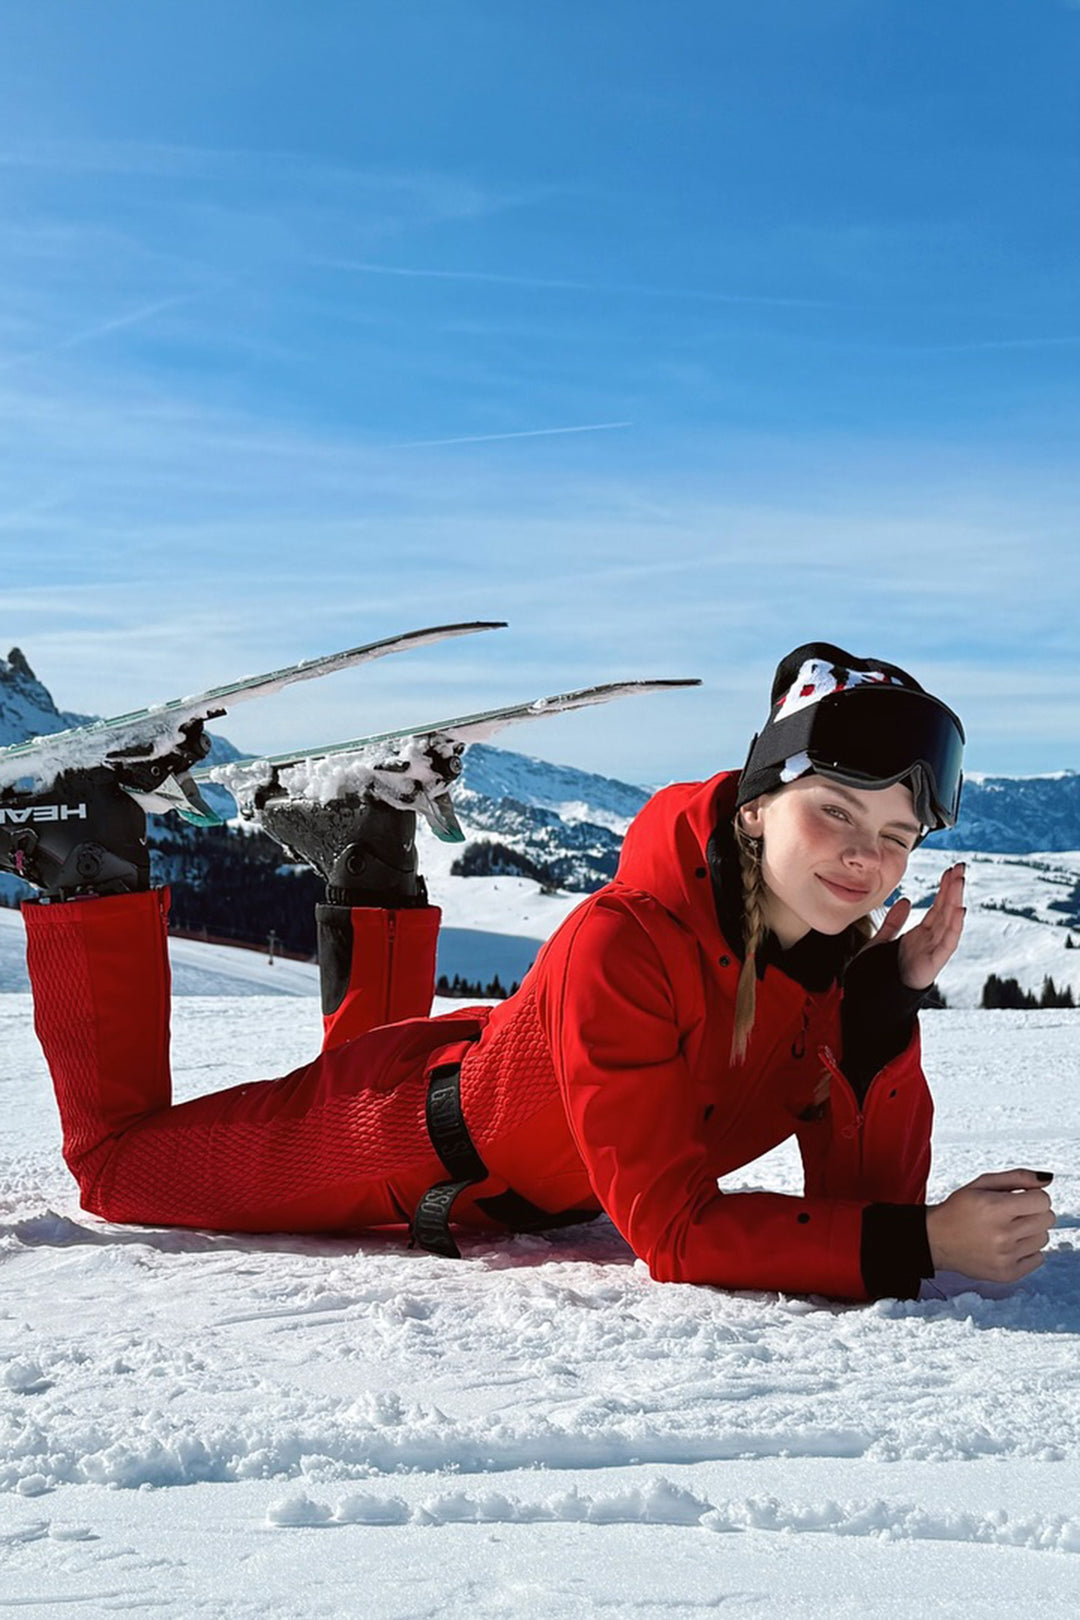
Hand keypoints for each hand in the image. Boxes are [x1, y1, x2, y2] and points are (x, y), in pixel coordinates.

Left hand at [869, 861, 965, 990]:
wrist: (870, 1000)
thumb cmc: (877, 974)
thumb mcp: (881, 941)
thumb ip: (893, 923)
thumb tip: (906, 901)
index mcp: (919, 937)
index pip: (936, 908)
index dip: (944, 890)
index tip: (951, 871)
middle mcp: (929, 942)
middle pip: (945, 911)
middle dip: (953, 889)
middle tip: (961, 867)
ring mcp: (932, 953)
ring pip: (948, 923)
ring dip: (955, 900)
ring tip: (960, 880)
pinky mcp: (931, 965)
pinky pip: (946, 944)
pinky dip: (954, 928)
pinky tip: (959, 910)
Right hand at [926, 1169, 1054, 1282]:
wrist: (935, 1240)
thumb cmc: (958, 1209)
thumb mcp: (981, 1184)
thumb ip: (1017, 1177)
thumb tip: (1047, 1179)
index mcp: (995, 1208)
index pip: (1043, 1200)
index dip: (1034, 1196)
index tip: (1022, 1198)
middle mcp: (1002, 1234)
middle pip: (1047, 1219)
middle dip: (1034, 1212)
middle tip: (1015, 1213)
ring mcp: (1005, 1257)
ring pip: (1043, 1239)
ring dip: (1031, 1232)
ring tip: (1009, 1229)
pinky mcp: (1007, 1273)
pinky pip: (1038, 1258)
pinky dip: (1027, 1250)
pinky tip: (1009, 1245)